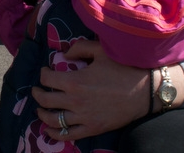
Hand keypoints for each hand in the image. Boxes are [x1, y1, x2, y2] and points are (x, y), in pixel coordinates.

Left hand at [31, 40, 150, 140]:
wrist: (145, 90)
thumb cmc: (123, 67)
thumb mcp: (100, 50)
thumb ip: (79, 48)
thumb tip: (64, 54)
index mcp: (74, 81)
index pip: (47, 79)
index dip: (43, 73)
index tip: (46, 71)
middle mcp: (75, 101)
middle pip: (45, 99)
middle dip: (37, 93)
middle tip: (37, 89)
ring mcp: (83, 117)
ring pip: (53, 119)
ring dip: (42, 113)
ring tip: (40, 108)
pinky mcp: (92, 128)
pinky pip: (68, 135)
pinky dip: (55, 134)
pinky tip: (48, 130)